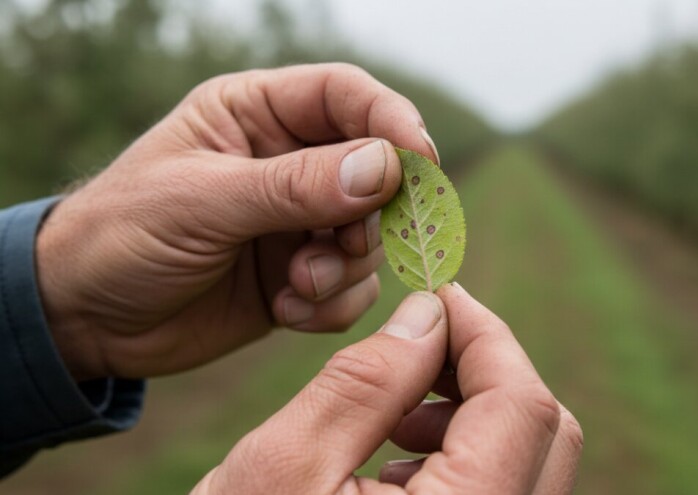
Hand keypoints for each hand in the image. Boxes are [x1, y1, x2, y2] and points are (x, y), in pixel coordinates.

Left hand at [35, 63, 440, 380]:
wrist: (87, 319)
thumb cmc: (123, 236)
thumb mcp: (203, 201)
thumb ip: (295, 185)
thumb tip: (387, 168)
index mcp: (257, 114)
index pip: (346, 97)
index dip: (391, 121)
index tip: (420, 162)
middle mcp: (288, 163)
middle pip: (376, 169)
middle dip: (372, 213)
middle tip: (346, 244)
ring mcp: (298, 222)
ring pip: (370, 234)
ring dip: (347, 266)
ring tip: (297, 287)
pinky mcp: (301, 276)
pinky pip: (353, 286)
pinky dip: (334, 304)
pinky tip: (286, 311)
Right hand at [191, 284, 582, 493]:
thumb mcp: (286, 464)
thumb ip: (367, 382)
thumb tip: (429, 314)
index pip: (521, 405)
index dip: (485, 334)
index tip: (441, 295)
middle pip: (545, 433)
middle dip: (485, 371)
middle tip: (418, 349)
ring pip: (531, 463)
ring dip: (476, 416)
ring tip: (396, 419)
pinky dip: (469, 459)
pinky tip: (398, 465)